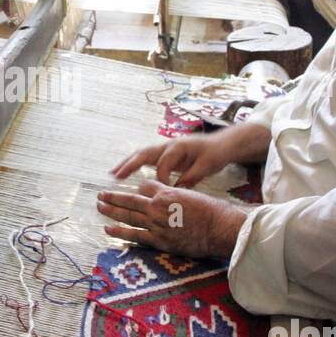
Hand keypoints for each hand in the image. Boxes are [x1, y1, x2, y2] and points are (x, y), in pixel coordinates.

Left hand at [97, 181, 250, 257]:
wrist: (219, 227)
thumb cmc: (211, 211)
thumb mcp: (191, 195)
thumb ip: (175, 195)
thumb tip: (169, 196)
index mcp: (166, 192)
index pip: (144, 187)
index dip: (138, 189)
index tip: (131, 192)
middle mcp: (158, 206)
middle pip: (130, 199)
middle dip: (113, 197)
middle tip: (101, 195)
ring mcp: (156, 223)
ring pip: (128, 216)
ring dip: (111, 211)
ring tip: (100, 207)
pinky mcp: (159, 240)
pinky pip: (134, 235)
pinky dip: (120, 232)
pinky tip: (108, 229)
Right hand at [110, 131, 238, 187]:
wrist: (222, 144)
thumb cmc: (215, 154)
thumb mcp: (207, 166)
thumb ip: (191, 177)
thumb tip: (176, 190)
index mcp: (179, 147)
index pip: (164, 164)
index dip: (162, 179)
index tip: (163, 192)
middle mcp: (169, 145)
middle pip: (145, 153)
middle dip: (130, 164)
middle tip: (116, 175)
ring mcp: (165, 148)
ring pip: (142, 154)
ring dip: (127, 163)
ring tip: (113, 173)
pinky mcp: (165, 153)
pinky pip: (146, 157)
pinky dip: (134, 163)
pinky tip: (124, 171)